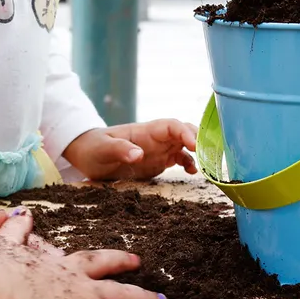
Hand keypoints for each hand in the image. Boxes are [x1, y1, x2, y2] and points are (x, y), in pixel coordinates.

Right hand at [0, 207, 168, 298]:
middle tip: (161, 298)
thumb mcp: (6, 244)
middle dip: (140, 295)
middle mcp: (81, 287)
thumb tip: (20, 214)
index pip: (96, 262)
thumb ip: (16, 231)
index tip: (136, 260)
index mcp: (63, 267)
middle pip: (119, 291)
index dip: (118, 261)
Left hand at [63, 121, 198, 181]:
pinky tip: (193, 173)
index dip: (185, 132)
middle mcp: (156, 138)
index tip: (195, 145)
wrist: (88, 155)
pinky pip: (179, 158)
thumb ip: (120, 150)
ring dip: (198, 152)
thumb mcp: (102, 149)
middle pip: (184, 132)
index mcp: (145, 131)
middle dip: (200, 140)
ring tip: (208, 165)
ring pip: (186, 145)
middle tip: (211, 155)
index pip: (171, 125)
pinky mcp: (159, 161)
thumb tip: (139, 154)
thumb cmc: (93, 148)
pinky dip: (189, 163)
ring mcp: (159, 149)